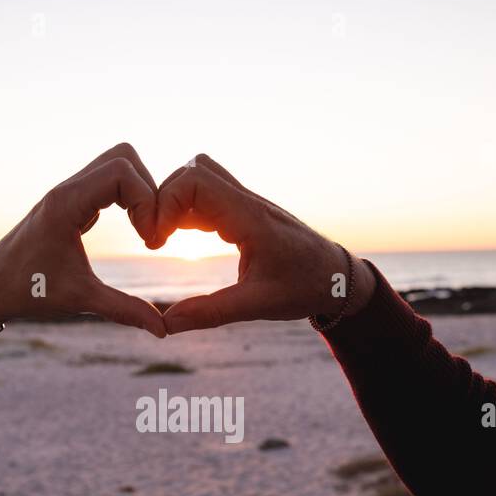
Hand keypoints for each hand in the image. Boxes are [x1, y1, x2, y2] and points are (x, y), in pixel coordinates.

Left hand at [0, 144, 165, 336]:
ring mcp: (70, 193)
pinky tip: (133, 231)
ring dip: (140, 193)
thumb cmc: (28, 291)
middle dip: (149, 189)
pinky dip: (128, 200)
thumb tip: (163, 330)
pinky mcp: (72, 203)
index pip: (122, 172)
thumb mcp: (80, 300)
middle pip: (123, 156)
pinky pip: (108, 183)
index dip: (147, 201)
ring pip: (117, 165)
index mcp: (67, 203)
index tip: (150, 240)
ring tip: (144, 231)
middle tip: (151, 230)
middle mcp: (68, 189)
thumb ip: (124, 310)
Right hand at [149, 154, 374, 332]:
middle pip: (192, 172)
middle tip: (157, 240)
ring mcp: (246, 203)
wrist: (337, 278)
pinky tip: (181, 238)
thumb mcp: (258, 306)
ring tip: (165, 238)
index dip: (165, 204)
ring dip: (176, 202)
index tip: (158, 241)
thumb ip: (211, 313)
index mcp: (249, 217)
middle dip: (164, 200)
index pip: (195, 181)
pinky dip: (188, 210)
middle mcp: (247, 201)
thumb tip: (167, 324)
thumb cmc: (305, 288)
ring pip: (199, 178)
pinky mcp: (245, 212)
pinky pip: (208, 195)